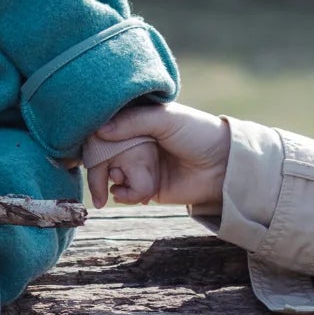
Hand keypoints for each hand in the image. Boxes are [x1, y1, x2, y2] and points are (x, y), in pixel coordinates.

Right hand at [81, 100, 230, 208]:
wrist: (224, 166)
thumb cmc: (198, 133)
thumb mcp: (166, 119)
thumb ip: (133, 122)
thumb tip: (99, 131)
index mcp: (137, 121)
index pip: (105, 127)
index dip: (95, 137)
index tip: (89, 145)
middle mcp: (134, 142)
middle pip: (102, 154)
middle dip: (98, 167)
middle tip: (99, 177)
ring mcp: (139, 166)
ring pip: (110, 174)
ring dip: (112, 179)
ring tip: (123, 180)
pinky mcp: (145, 188)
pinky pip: (123, 193)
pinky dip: (123, 195)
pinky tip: (131, 193)